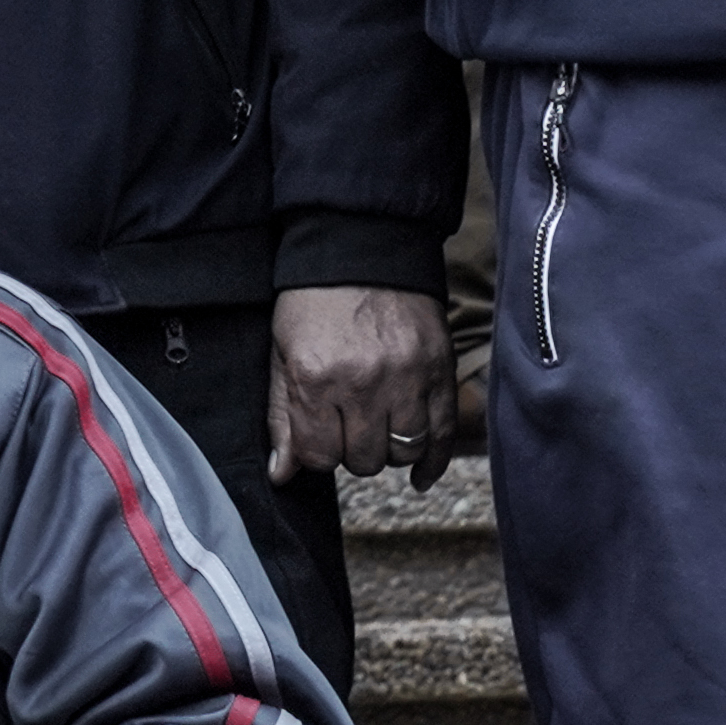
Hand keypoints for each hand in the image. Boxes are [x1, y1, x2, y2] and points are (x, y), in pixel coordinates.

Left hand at [267, 284, 456, 483]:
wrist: (363, 249)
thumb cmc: (315, 303)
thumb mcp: (283, 354)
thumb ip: (283, 416)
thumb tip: (282, 474)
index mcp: (316, 378)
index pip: (320, 456)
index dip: (318, 450)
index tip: (321, 433)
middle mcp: (364, 384)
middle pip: (364, 460)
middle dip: (354, 450)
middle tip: (350, 425)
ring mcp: (407, 379)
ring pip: (404, 453)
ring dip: (389, 450)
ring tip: (380, 428)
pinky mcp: (440, 372)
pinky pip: (444, 435)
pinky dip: (433, 462)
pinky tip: (419, 475)